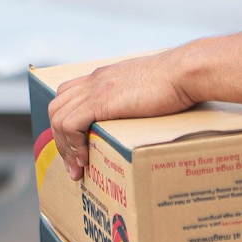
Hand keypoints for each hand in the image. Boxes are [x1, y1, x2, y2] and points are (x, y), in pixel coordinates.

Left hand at [47, 49, 196, 181]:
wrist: (185, 72)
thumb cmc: (179, 82)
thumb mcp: (150, 88)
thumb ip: (138, 98)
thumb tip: (145, 114)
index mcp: (104, 77)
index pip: (67, 95)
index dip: (65, 123)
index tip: (76, 148)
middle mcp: (94, 81)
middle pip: (56, 108)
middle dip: (60, 140)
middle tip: (73, 166)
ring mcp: (95, 89)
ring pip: (58, 118)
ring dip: (64, 147)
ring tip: (78, 169)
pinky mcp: (101, 101)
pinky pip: (70, 125)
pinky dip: (73, 145)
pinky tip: (86, 159)